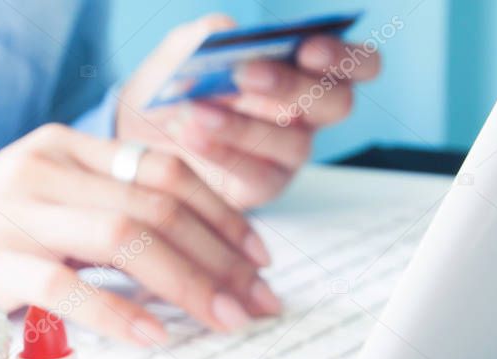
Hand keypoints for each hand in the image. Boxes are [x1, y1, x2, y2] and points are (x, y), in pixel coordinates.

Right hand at [0, 123, 280, 345]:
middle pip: (157, 206)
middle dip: (220, 258)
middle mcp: (45, 168)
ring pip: (124, 238)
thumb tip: (192, 260)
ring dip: (187, 283)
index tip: (258, 255)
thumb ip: (109, 218)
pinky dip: (117, 313)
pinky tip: (154, 336)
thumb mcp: (50, 206)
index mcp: (67, 148)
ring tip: (224, 319)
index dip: (223, 214)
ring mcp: (16, 212)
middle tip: (256, 301)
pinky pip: (66, 286)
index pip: (165, 169)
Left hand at [116, 15, 381, 207]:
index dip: (345, 58)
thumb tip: (228, 33)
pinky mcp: (262, 187)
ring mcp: (288, 154)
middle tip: (246, 74)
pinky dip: (223, 151)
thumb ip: (206, 37)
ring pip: (294, 142)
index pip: (358, 64)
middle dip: (292, 86)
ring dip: (244, 124)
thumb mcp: (182, 53)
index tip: (308, 48)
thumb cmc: (174, 88)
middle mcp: (308, 114)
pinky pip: (257, 174)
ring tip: (197, 110)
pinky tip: (192, 135)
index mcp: (306, 71)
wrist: (138, 136)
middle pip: (336, 103)